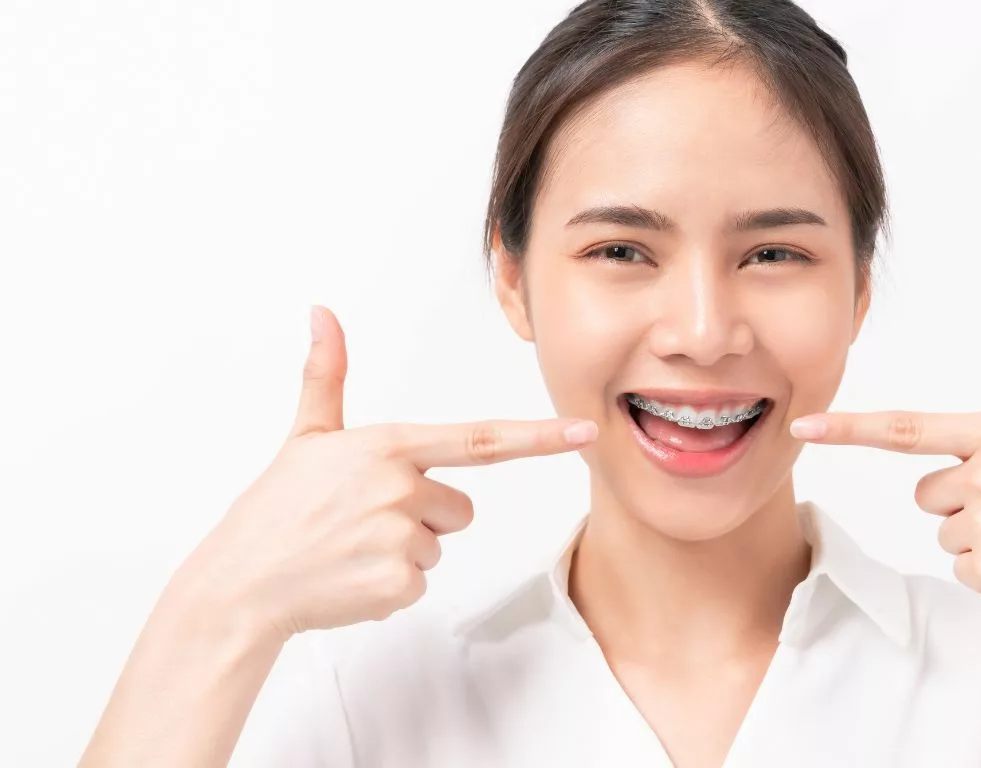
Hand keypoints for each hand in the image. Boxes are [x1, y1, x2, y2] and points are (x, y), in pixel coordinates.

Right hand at [170, 306, 598, 641]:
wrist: (240, 583)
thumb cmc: (276, 509)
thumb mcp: (306, 436)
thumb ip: (327, 374)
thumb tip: (322, 312)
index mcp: (388, 447)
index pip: (481, 439)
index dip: (539, 437)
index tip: (584, 431)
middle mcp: (401, 488)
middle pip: (459, 507)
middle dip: (423, 517)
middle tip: (364, 521)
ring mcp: (401, 538)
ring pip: (439, 546)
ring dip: (406, 552)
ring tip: (353, 548)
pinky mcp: (398, 584)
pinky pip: (421, 583)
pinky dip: (391, 587)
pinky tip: (351, 577)